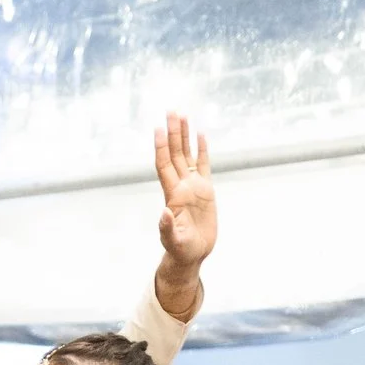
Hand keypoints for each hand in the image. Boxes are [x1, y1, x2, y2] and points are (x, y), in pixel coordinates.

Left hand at [153, 113, 215, 300]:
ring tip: (183, 114)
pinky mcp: (205, 190)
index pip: (164, 165)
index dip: (162, 147)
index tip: (159, 128)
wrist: (192, 253)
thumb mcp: (172, 241)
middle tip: (171, 110)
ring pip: (187, 155)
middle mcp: (180, 186)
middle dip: (173, 132)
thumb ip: (166, 228)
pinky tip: (201, 134)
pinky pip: (203, 165)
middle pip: (175, 153)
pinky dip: (202, 150)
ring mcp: (192, 186)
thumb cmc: (180, 249)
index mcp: (172, 195)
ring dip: (184, 136)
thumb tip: (163, 213)